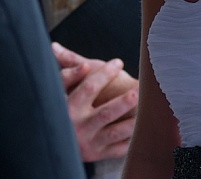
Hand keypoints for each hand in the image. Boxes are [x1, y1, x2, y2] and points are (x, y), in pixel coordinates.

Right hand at [51, 42, 138, 161]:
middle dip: (123, 102)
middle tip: (138, 91)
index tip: (118, 62)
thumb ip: (65, 69)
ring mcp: (91, 142)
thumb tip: (54, 46)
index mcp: (70, 107)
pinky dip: (132, 140)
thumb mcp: (60, 89)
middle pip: (105, 112)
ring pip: (115, 132)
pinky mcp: (99, 154)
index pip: (89, 87)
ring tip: (145, 112)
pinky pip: (119, 149)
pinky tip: (144, 129)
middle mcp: (79, 126)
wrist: (55, 144)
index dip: (104, 73)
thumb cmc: (62, 108)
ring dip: (132, 122)